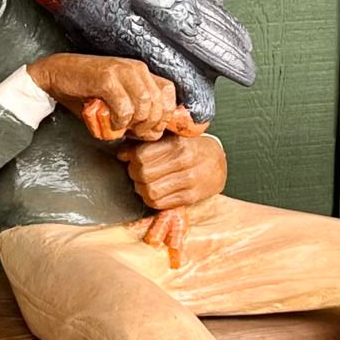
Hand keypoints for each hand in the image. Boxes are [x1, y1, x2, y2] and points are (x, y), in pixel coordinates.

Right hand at [27, 51, 192, 146]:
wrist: (57, 75)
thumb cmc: (86, 91)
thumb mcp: (117, 99)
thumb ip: (136, 111)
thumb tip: (153, 132)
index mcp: (141, 72)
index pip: (168, 92)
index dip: (164, 115)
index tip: (151, 129)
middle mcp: (136, 69)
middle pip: (159, 102)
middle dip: (149, 125)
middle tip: (134, 133)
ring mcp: (122, 71)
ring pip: (144, 104)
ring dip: (134, 123)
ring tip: (120, 127)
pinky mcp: (107, 78)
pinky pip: (124, 106)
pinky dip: (119, 120)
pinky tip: (110, 122)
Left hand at [118, 130, 226, 272]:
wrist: (218, 163)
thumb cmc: (190, 147)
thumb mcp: (171, 137)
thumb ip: (147, 142)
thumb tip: (121, 153)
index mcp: (177, 144)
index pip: (141, 155)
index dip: (130, 158)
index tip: (130, 157)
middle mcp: (184, 162)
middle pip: (143, 174)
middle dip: (134, 173)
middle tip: (137, 170)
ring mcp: (189, 181)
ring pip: (150, 191)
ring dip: (141, 188)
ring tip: (145, 181)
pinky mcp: (191, 197)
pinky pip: (159, 203)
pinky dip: (151, 199)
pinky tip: (154, 191)